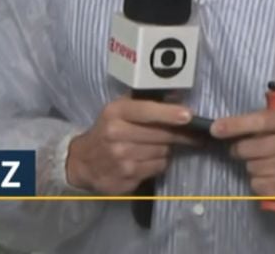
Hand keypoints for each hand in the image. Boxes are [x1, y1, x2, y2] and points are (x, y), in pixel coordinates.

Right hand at [65, 96, 202, 194]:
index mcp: (115, 113)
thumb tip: (177, 96)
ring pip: (162, 151)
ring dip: (166, 149)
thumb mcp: (118, 111)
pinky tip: (148, 159)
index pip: (145, 111)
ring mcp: (121, 158)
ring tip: (156, 146)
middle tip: (191, 133)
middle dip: (179, 134)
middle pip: (161, 134)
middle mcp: (116, 135)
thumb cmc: (107, 131)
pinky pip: (158, 167)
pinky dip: (158, 163)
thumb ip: (144, 103)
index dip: (168, 113)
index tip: (188, 116)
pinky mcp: (127, 177)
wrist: (82, 162)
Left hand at [211, 109, 274, 209]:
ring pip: (250, 168)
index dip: (232, 126)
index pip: (257, 122)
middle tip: (248, 150)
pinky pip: (258, 186)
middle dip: (241, 150)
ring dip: (253, 167)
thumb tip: (236, 125)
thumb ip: (273, 121)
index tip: (216, 129)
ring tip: (270, 164)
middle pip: (247, 148)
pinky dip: (261, 183)